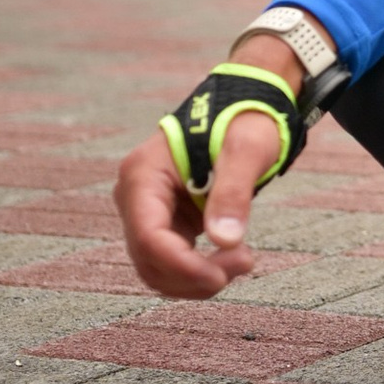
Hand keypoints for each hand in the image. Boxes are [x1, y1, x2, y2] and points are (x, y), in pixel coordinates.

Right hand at [113, 27, 309, 299]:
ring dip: (198, 279)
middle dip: (194, 275)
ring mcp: (147, 210)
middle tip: (245, 263)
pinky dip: (199, 270)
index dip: (182, 266)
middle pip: (149, 260)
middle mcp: (135, 195)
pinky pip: (172, 261)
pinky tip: (233, 258)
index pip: (148, 237)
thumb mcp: (246, 149)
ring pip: (158, 269)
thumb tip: (227, 242)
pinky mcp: (165, 220)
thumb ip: (234, 192)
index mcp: (143, 174)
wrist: (247, 105)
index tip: (221, 276)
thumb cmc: (246, 119)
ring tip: (244, 261)